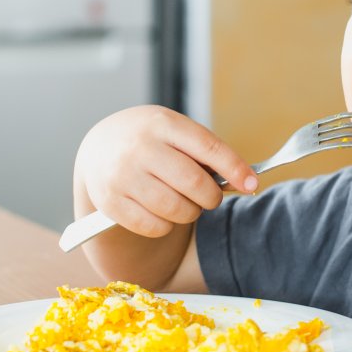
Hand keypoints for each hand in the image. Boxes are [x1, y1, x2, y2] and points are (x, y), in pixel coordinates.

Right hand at [73, 105, 257, 237]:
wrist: (99, 148)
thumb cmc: (151, 141)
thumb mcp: (175, 132)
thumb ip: (207, 153)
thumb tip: (245, 182)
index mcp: (163, 124)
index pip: (208, 148)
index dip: (235, 168)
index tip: (252, 184)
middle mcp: (140, 147)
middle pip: (195, 184)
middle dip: (212, 197)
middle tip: (210, 197)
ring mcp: (122, 175)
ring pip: (177, 210)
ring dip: (190, 213)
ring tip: (184, 203)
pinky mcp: (111, 203)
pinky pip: (156, 227)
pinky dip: (167, 226)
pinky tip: (161, 211)